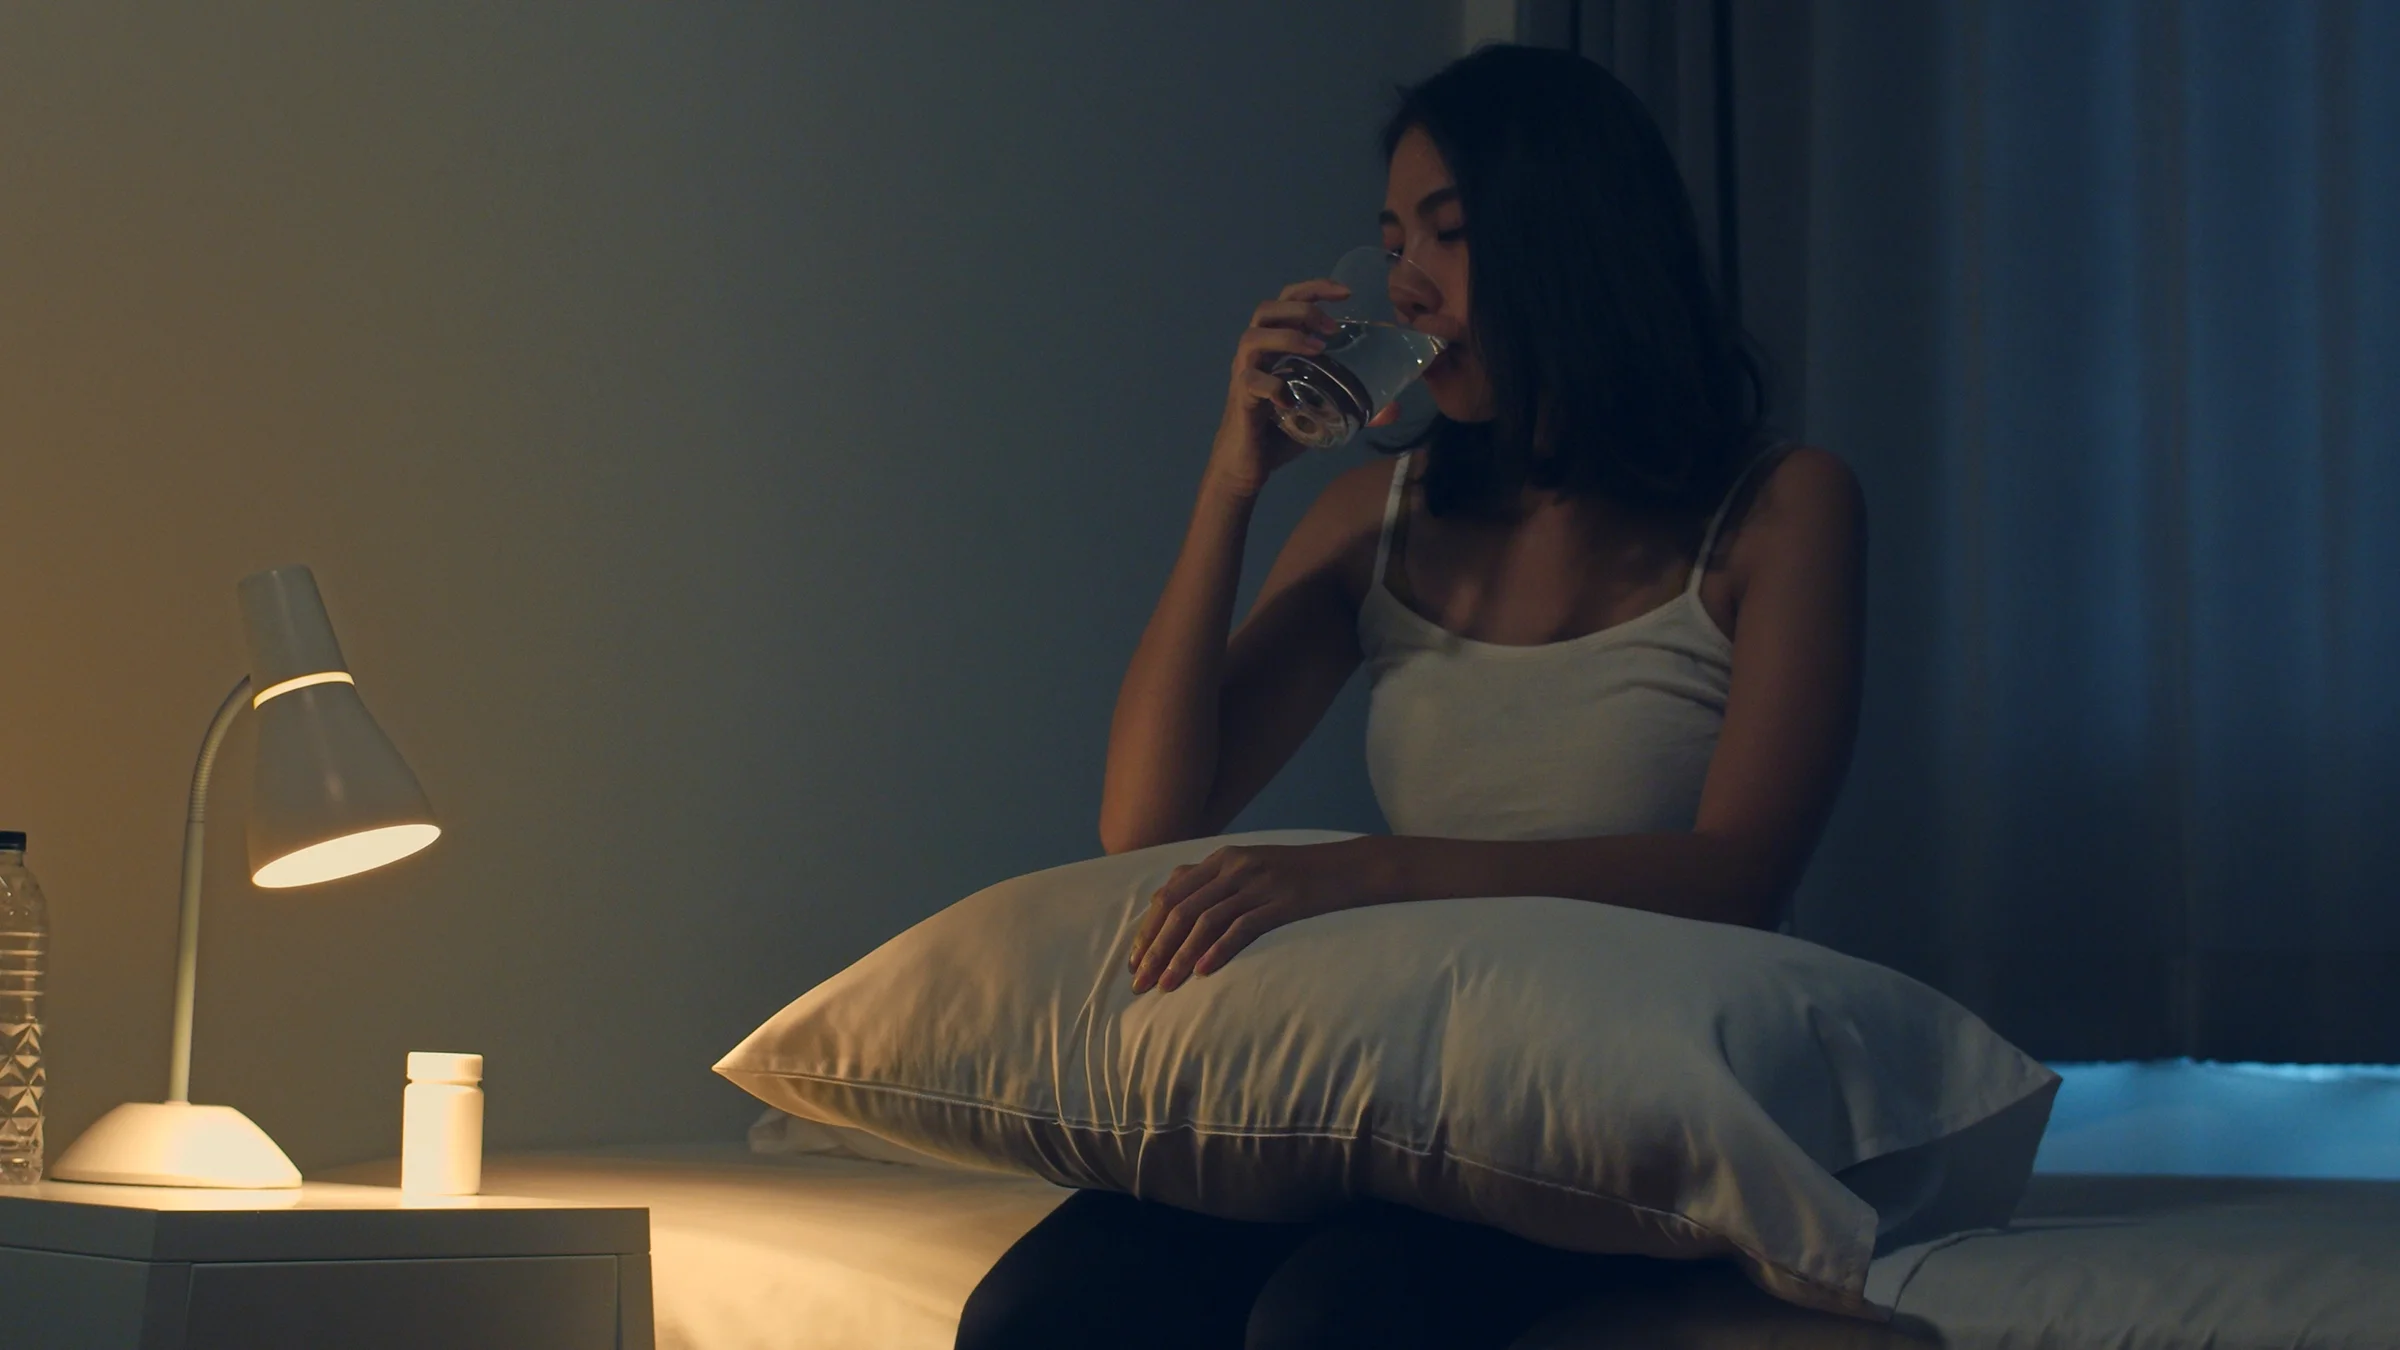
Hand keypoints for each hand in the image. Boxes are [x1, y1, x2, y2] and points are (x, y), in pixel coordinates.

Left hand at [1127, 840, 1366, 992]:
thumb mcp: (1248, 865)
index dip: (1147, 930)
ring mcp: (1257, 884)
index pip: (1169, 895)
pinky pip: (1243, 927)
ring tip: (1165, 986)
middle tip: (1139, 983)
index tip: (1134, 961)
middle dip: (1155, 949)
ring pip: (1206, 921)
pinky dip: (1219, 949)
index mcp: (1221, 860)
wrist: (1346, 867)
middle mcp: (1234, 868)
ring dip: (1181, 957)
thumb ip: (1210, 880)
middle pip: (1180, 910)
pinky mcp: (1282, 902)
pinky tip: (1204, 971)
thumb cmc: (1294, 873)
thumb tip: (1167, 900)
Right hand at [1204, 280, 1349, 498]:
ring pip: (1252, 338)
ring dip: (1287, 337)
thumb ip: (1353, 406)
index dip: (1314, 289)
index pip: (1287, 302)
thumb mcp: (1321, 414)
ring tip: (1317, 350)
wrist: (1245, 467)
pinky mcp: (1241, 401)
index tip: (1346, 293)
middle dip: (1302, 309)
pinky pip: (1251, 382)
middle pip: (1266, 310)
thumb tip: (1395, 409)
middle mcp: (1255, 355)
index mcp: (1273, 347)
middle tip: (1332, 328)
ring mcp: (1245, 375)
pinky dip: (1272, 385)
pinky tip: (1290, 399)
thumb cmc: (1279, 433)